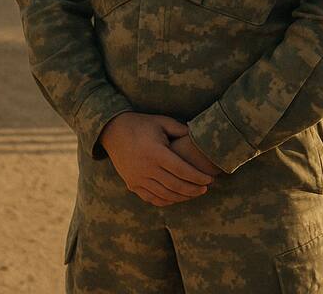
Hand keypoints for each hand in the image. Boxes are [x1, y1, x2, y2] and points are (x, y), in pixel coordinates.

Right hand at [98, 113, 213, 206]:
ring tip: (194, 193)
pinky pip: (152, 198)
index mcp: (155, 152)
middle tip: (205, 188)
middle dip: (194, 189)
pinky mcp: (132, 184)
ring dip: (183, 197)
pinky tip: (177, 197)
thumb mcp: (161, 122)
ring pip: (166, 195)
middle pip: (176, 185)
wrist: (112, 131)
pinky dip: (167, 201)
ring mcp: (138, 178)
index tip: (210, 179)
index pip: (182, 170)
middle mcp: (146, 168)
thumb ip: (180, 130)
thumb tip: (199, 137)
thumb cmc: (141, 124)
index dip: (198, 177)